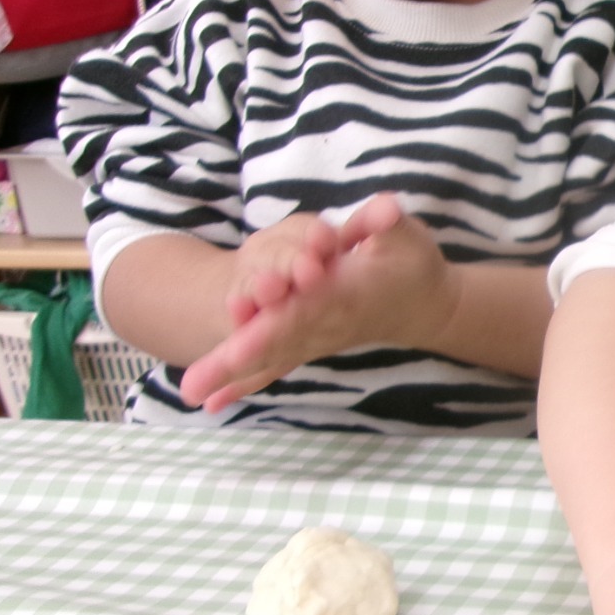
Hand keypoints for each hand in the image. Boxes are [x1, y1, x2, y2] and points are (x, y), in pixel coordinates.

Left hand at [181, 194, 457, 408]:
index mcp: (344, 292)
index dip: (272, 324)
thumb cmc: (413, 264)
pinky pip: (274, 367)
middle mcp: (326, 322)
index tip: (238, 340)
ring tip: (189, 392)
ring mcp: (317, 339)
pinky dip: (244, 384)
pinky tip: (210, 403)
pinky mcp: (309, 346)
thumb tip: (382, 210)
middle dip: (234, 360)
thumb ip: (387, 222)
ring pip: (270, 358)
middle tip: (192, 384)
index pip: (303, 310)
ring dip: (230, 374)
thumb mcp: (406, 234)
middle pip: (275, 342)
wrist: (425, 307)